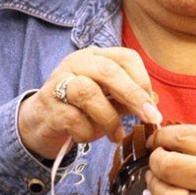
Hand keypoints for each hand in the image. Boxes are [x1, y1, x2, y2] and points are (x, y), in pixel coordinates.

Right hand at [18, 47, 161, 158]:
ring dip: (109, 118)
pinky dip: (87, 132)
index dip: (143, 80)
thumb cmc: (80, 109)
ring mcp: (59, 82)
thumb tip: (155, 101)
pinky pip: (74, 119)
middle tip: (151, 117)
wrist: (41, 122)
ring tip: (116, 135)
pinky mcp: (49, 106)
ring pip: (88, 92)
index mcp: (95, 57)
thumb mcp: (108, 100)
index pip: (126, 57)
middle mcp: (77, 63)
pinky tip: (88, 137)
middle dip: (134, 96)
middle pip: (109, 71)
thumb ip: (128, 99)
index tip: (152, 104)